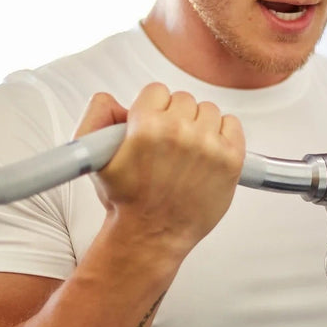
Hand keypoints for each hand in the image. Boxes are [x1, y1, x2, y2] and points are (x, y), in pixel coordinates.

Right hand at [73, 83, 245, 258]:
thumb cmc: (125, 198)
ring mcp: (208, 146)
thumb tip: (115, 98)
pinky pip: (233, 124)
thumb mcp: (93, 157)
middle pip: (184, 99)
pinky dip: (224, 134)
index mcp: (147, 127)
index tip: (151, 128)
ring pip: (209, 110)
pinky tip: (208, 152)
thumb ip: (97, 115)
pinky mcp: (231, 160)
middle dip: (175, 117)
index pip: (157, 91)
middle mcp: (179, 132)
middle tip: (168, 145)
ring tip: (187, 152)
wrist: (151, 235)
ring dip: (199, 126)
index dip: (151, 109)